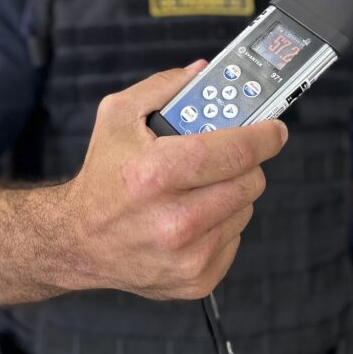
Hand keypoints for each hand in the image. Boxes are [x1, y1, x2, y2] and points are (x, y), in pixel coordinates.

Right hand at [61, 60, 287, 299]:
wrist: (78, 242)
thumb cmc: (102, 177)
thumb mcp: (118, 116)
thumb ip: (163, 87)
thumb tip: (204, 73)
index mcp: (155, 174)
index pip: (234, 151)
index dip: (263, 136)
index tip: (275, 128)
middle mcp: (174, 221)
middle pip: (249, 181)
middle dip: (243, 162)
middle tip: (225, 156)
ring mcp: (188, 256)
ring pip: (245, 208)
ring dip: (230, 193)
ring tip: (196, 188)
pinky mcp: (197, 280)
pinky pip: (235, 238)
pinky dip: (221, 223)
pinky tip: (191, 218)